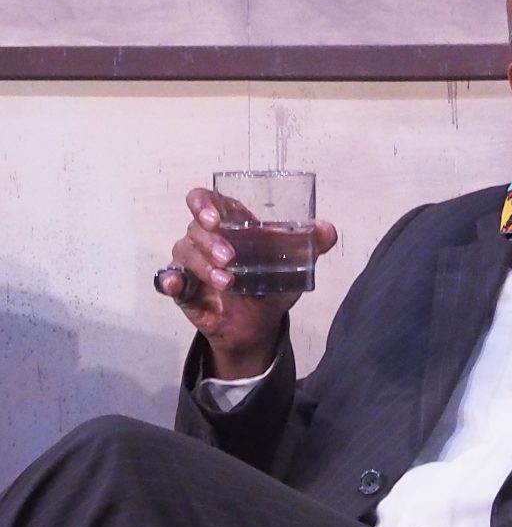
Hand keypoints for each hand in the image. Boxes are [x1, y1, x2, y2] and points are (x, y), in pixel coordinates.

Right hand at [156, 187, 337, 378]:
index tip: (214, 218)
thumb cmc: (272, 285)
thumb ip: (312, 244)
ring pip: (185, 250)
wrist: (259, 325)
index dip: (204, 203)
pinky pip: (167, 278)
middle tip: (230, 258)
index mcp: (231, 224)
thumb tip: (328, 229)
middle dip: (211, 241)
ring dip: (203, 265)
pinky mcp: (183, 287)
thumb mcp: (296, 265)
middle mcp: (207, 238)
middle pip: (195, 227)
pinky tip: (177, 283)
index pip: (207, 201)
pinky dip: (169, 279)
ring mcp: (192, 262)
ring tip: (227, 282)